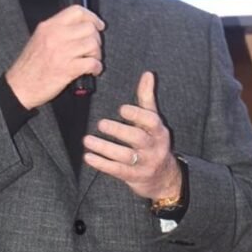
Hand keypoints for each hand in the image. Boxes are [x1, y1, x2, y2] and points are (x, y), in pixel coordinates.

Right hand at [6, 5, 104, 108]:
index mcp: (48, 26)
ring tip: (92, 59)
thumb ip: (57, 30)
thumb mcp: (39, 39)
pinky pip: (92, 63)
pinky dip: (96, 67)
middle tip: (94, 48)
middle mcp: (55, 36)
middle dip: (97, 39)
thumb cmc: (29, 65)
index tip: (98, 25)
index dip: (92, 17)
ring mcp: (62, 52)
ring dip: (97, 54)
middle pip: (89, 28)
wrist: (19, 86)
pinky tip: (92, 70)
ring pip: (93, 44)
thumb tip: (81, 27)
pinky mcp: (68, 69)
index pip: (77, 11)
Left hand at [82, 71, 182, 200]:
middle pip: (138, 139)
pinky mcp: (134, 177)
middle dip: (119, 131)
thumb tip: (147, 74)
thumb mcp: (154, 121)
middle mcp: (154, 147)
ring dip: (105, 148)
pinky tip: (89, 157)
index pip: (151, 121)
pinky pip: (117, 171)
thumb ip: (147, 98)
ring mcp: (145, 163)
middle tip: (100, 124)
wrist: (165, 177)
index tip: (121, 109)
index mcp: (159, 131)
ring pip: (125, 156)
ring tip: (87, 140)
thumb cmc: (154, 142)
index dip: (137, 115)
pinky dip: (102, 164)